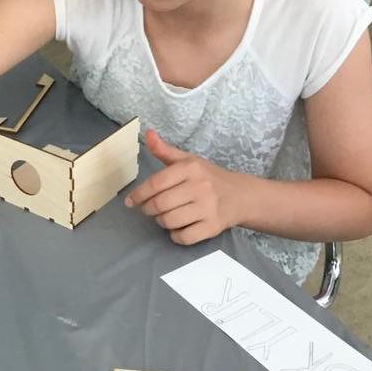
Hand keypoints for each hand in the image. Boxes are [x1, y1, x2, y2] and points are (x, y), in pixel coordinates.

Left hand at [125, 129, 234, 245]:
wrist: (241, 195)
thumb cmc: (209, 177)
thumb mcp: (188, 160)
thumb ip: (164, 150)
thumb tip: (147, 133)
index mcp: (191, 168)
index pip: (156, 183)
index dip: (139, 194)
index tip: (130, 201)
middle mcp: (200, 187)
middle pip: (160, 204)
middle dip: (148, 209)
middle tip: (148, 209)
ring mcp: (208, 208)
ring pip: (169, 221)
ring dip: (160, 222)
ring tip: (164, 216)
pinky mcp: (213, 227)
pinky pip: (184, 237)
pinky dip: (175, 236)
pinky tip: (177, 228)